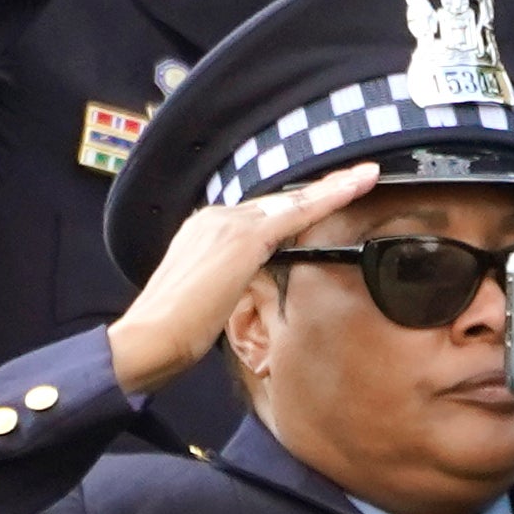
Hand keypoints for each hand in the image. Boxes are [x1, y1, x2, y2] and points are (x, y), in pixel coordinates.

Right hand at [106, 163, 375, 394]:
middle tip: (358, 176)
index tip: (324, 196)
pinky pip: (298, 212)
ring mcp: (228, 223)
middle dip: (320, 190)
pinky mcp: (243, 238)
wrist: (147, 339)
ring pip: (292, 202)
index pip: (261, 213)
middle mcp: (216, 217)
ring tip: (366, 175)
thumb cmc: (171, 334)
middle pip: (279, 202)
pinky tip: (357, 185)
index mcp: (204, 229)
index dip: (295, 206)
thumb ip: (227, 282)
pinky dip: (330, 196)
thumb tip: (243, 287)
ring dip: (332, 188)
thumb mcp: (206, 300)